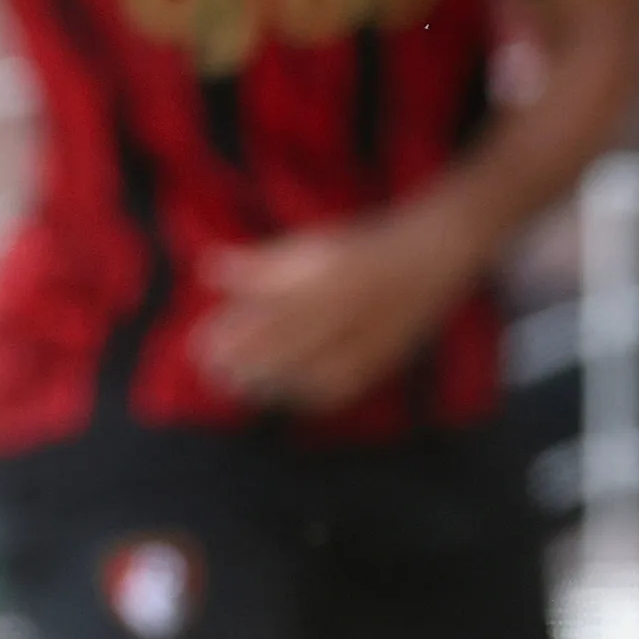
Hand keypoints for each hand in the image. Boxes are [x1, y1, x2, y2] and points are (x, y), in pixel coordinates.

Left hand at [193, 215, 474, 412]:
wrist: (435, 254)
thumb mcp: (312, 244)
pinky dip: (310, 393)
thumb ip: (262, 263)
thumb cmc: (367, 245)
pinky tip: (285, 393)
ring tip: (239, 385)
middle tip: (212, 372)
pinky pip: (343, 385)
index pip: (271, 311)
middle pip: (287, 344)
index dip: (235, 333)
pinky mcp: (385, 357)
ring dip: (271, 381)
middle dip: (246, 362)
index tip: (202, 342)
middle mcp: (350, 308)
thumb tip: (209, 270)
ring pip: (312, 370)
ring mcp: (370, 336)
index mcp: (329, 275)